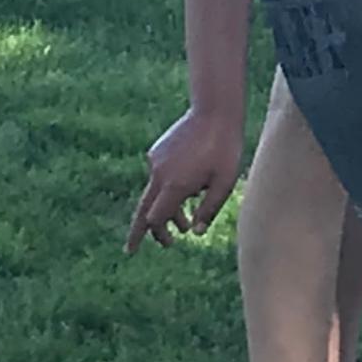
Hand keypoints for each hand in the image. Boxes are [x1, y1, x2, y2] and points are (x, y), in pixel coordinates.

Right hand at [125, 109, 242, 254]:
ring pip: (155, 193)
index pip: (155, 218)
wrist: (214, 112)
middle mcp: (159, 174)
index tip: (162, 246)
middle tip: (136, 249)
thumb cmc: (225, 149)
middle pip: (144, 209)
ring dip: (167, 210)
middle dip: (141, 231)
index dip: (157, 234)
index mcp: (174, 185)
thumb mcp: (225, 183)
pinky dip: (170, 189)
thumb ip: (209, 210)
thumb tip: (196, 233)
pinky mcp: (158, 151)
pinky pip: (161, 176)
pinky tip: (191, 189)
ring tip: (184, 225)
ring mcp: (156, 161)